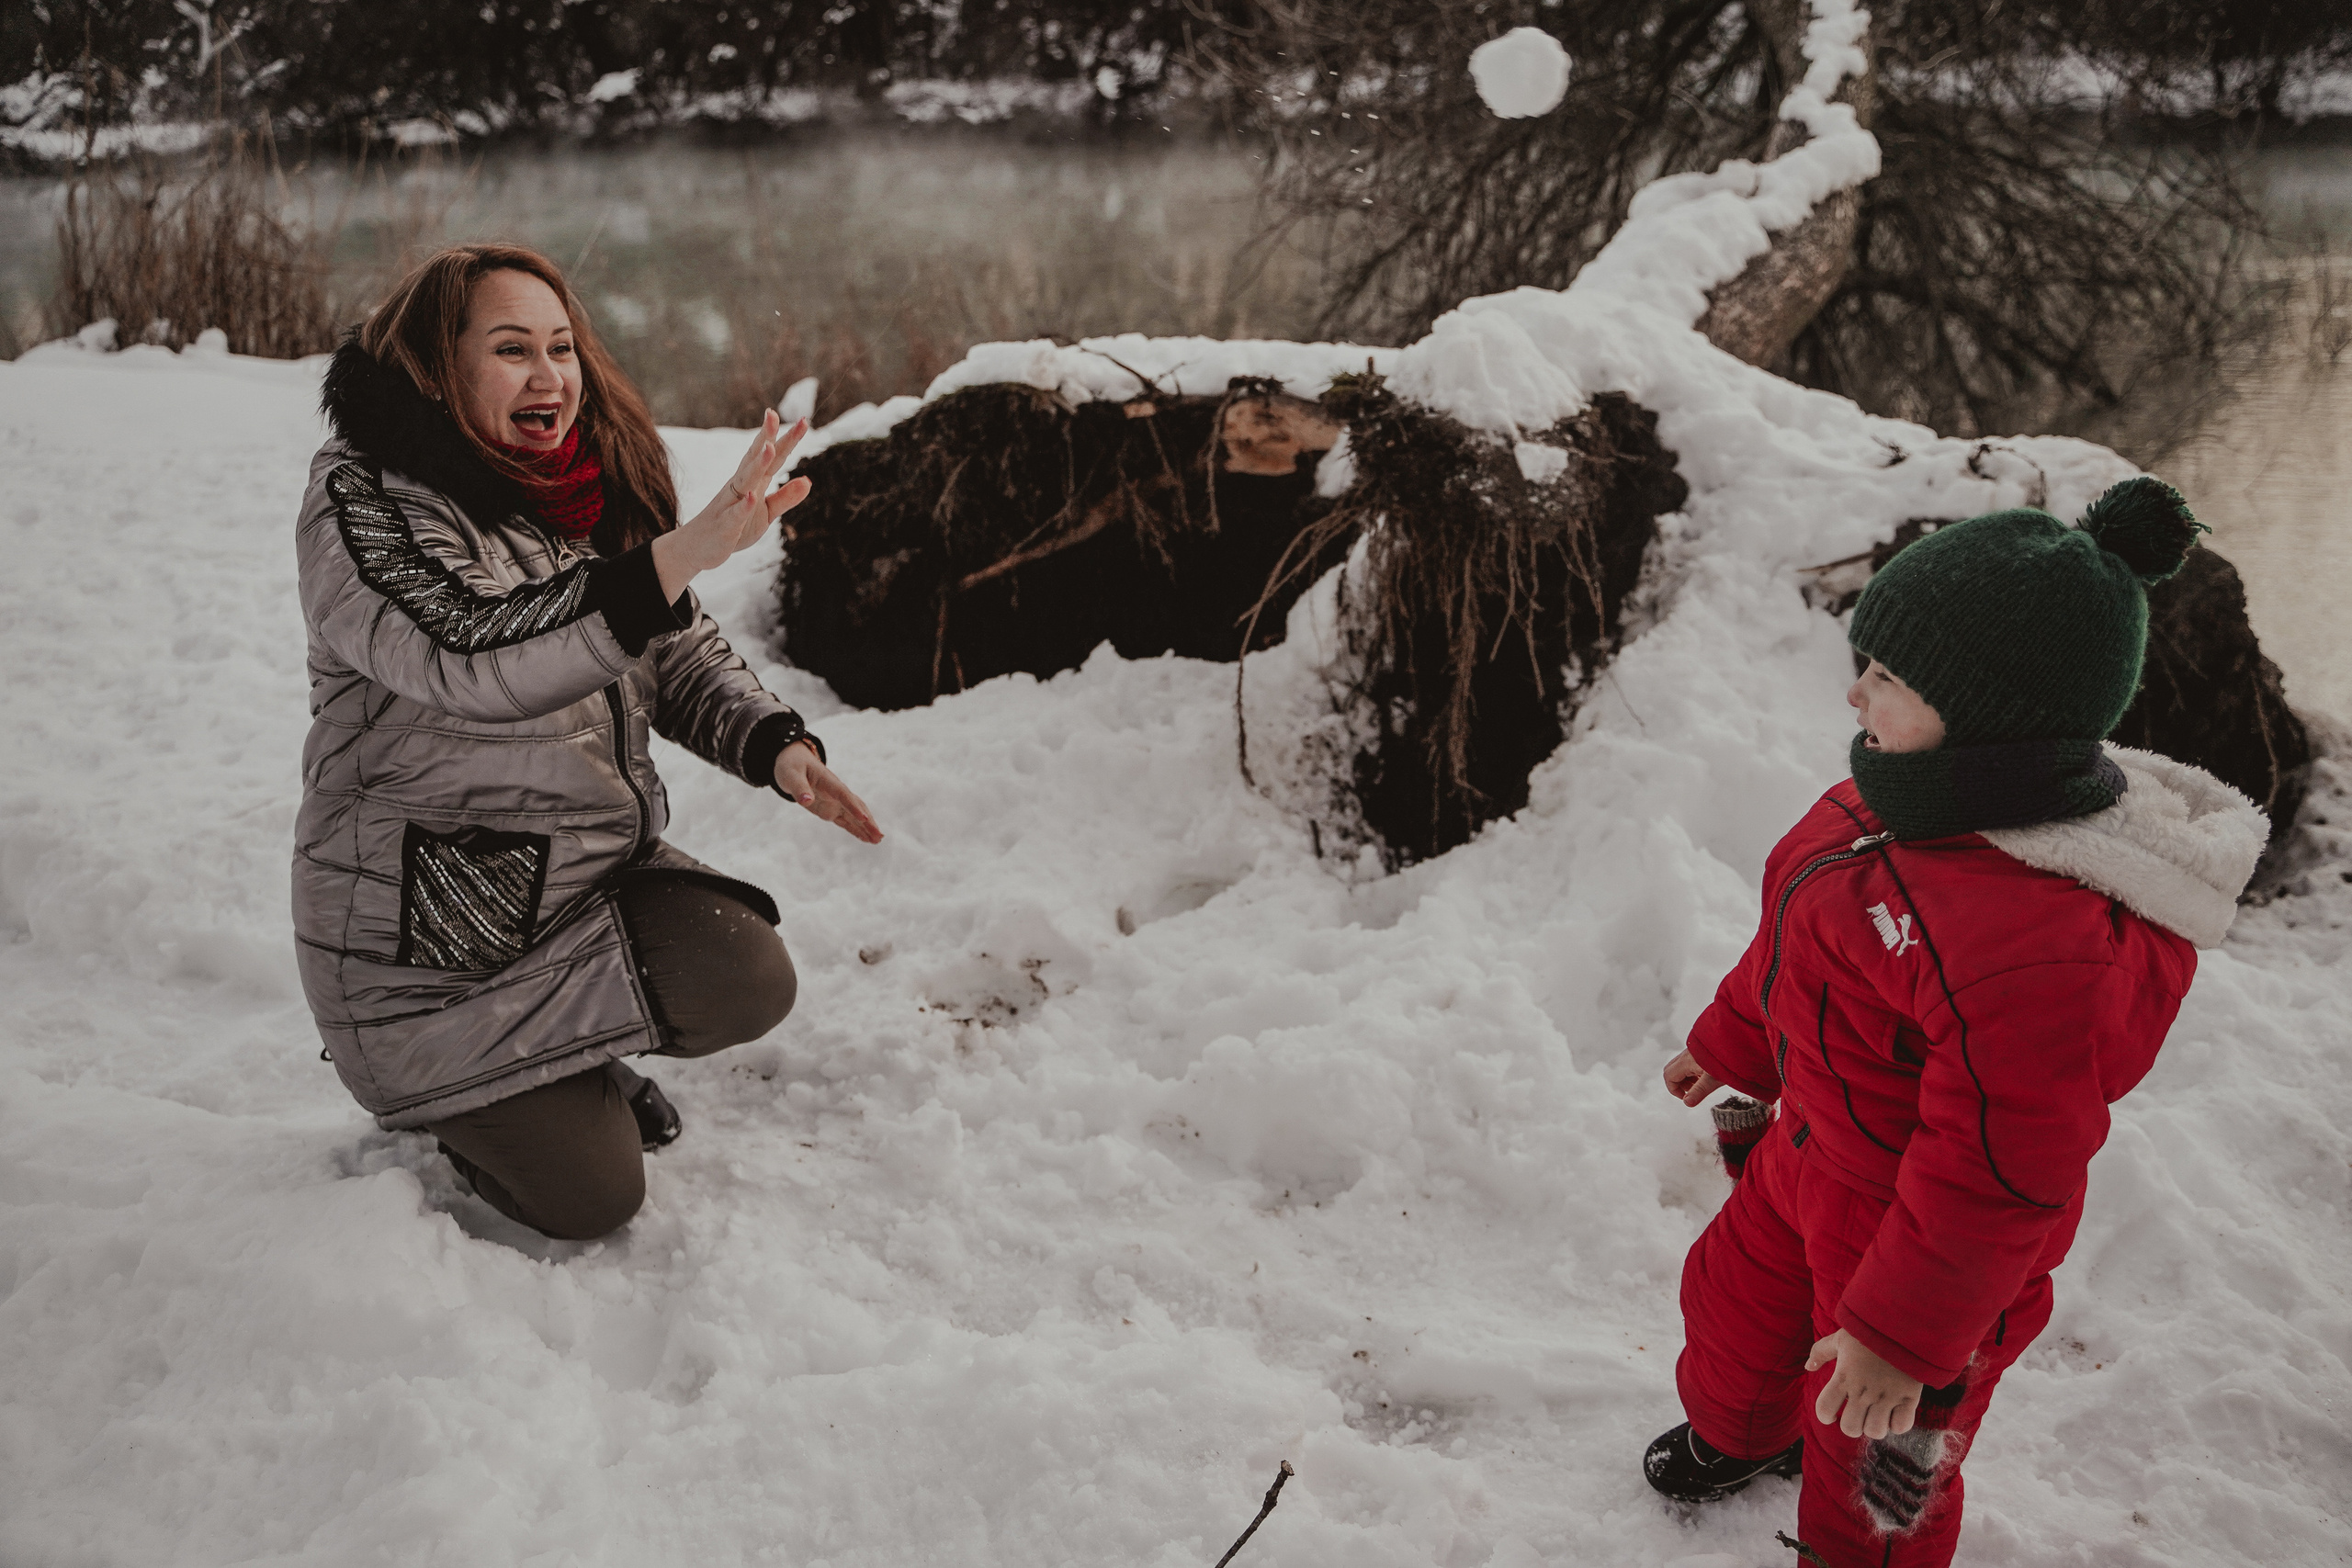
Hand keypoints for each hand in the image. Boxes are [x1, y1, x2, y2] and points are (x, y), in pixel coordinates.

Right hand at [651, 410, 813, 601]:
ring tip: (770, 447)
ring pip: (745, 481)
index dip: (787, 440)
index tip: (804, 420)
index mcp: (752, 482)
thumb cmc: (734, 527)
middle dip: (767, 438)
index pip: (773, 458)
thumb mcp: (765, 513)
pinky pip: (735, 514)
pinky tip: (751, 496)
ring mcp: (731, 504)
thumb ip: (785, 498)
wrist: (698, 548)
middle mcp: (740, 487)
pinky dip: (743, 506)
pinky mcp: (725, 525)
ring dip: (757, 465)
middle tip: (774, 415)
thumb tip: (808, 481)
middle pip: (755, 460)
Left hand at [776, 740, 882, 844]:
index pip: (843, 795)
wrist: (794, 760)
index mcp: (828, 781)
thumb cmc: (792, 766)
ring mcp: (835, 802)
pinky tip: (866, 839)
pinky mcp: (831, 809)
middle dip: (867, 821)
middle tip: (879, 835)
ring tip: (878, 841)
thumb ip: (799, 788)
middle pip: (856, 806)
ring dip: (866, 827)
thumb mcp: (790, 775)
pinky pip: (846, 821)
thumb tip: (807, 801)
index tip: (864, 818)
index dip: (853, 807)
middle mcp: (836, 793)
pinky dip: (856, 829)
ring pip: (855, 815)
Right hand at [1663, 1048, 1721, 1105]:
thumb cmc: (1726, 1059)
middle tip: (1692, 1091)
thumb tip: (1687, 1103)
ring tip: (1702, 1085)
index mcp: (1686, 1061)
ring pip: (1680, 1067)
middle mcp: (1686, 1055)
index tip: (1687, 1097)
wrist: (1738, 1040)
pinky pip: (1689, 1063)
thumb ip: (1699, 1092)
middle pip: (1671, 1071)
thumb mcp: (1714, 1079)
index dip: (1674, 1090)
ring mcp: (1692, 1052)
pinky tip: (1707, 1076)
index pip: (1669, 1077)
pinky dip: (1693, 1072)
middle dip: (1679, 1084)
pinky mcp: (1699, 1051)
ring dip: (1687, 1079)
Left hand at [1807, 1330, 1922, 1438]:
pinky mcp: (1908, 1397)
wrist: (1904, 1323)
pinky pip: (1901, 1427)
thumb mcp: (1840, 1337)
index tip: (1831, 1414)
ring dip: (1874, 1426)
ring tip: (1877, 1415)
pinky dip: (1897, 1424)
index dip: (1825, 1415)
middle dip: (1852, 1425)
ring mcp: (1886, 1396)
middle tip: (1857, 1415)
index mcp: (1843, 1376)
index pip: (1825, 1409)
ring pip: (1875, 1431)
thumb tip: (1808, 1367)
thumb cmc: (1870, 1330)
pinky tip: (1894, 1413)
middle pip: (1850, 1428)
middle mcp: (1863, 1390)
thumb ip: (1821, 1351)